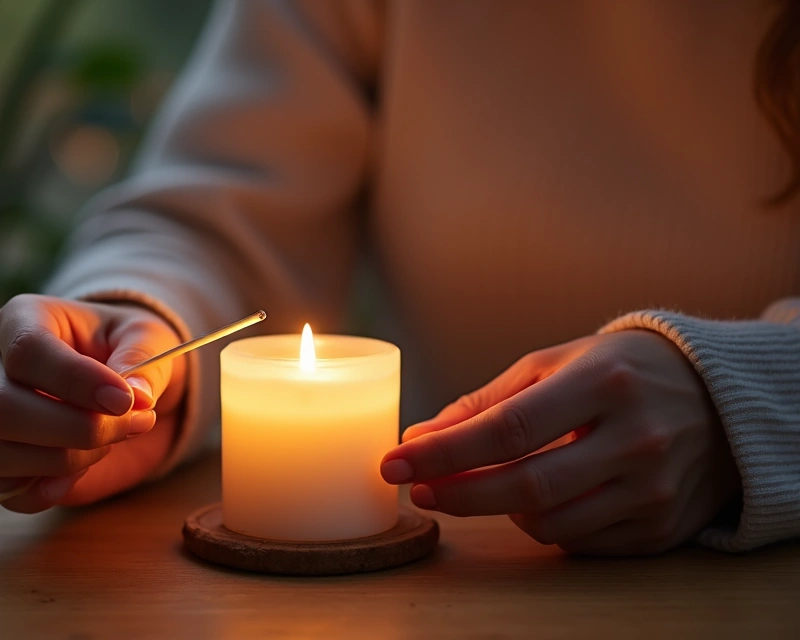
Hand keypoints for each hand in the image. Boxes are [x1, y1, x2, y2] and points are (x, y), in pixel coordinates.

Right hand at [0, 294, 186, 512]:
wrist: (125, 389)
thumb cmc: (129, 350)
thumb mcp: (149, 339)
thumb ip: (143, 361)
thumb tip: (134, 397)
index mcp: (20, 320)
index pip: (26, 351)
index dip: (76, 381)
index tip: (125, 400)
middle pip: (2, 408)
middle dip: (75, 429)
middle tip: (132, 425)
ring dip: (61, 460)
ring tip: (108, 444)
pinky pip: (3, 489)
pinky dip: (46, 490)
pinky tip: (83, 472)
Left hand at [380, 330, 739, 554]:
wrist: (720, 399)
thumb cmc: (618, 373)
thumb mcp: (554, 366)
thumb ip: (485, 404)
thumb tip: (419, 440)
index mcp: (605, 382)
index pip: (508, 429)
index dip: (444, 453)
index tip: (394, 462)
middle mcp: (638, 437)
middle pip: (526, 486)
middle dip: (459, 493)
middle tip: (419, 489)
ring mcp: (655, 489)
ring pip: (549, 524)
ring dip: (502, 510)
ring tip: (493, 481)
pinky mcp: (662, 528)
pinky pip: (580, 543)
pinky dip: (545, 526)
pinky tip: (541, 498)